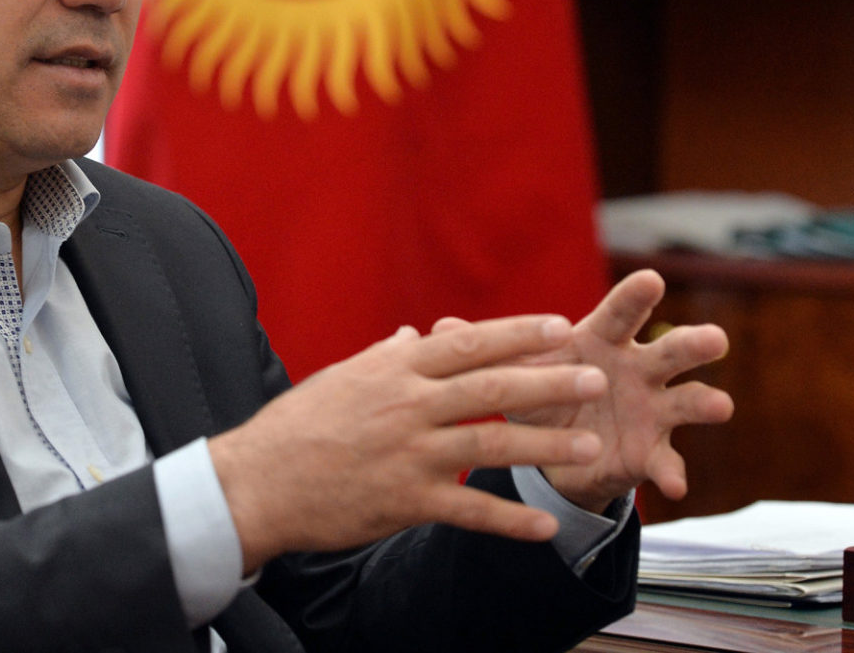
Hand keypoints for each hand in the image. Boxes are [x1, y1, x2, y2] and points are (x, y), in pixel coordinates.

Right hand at [208, 314, 613, 572]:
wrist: (257, 482)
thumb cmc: (296, 426)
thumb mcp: (340, 378)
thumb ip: (386, 357)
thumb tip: (417, 335)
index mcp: (393, 370)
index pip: (468, 343)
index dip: (518, 333)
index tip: (561, 327)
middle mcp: (407, 405)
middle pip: (492, 386)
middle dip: (549, 381)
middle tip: (596, 377)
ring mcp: (408, 454)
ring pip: (491, 443)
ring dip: (545, 444)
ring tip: (589, 447)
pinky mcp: (405, 501)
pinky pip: (469, 509)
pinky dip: (509, 519)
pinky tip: (545, 525)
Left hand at [504, 269, 733, 512]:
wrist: (553, 451)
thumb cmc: (540, 393)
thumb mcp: (515, 372)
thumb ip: (489, 350)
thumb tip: (436, 325)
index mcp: (603, 341)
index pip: (622, 313)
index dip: (636, 297)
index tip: (652, 278)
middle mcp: (638, 369)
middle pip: (670, 350)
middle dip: (691, 343)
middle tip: (713, 338)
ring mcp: (652, 410)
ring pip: (687, 401)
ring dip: (705, 401)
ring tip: (720, 405)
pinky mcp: (651, 452)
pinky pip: (667, 462)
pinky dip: (672, 473)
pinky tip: (675, 487)